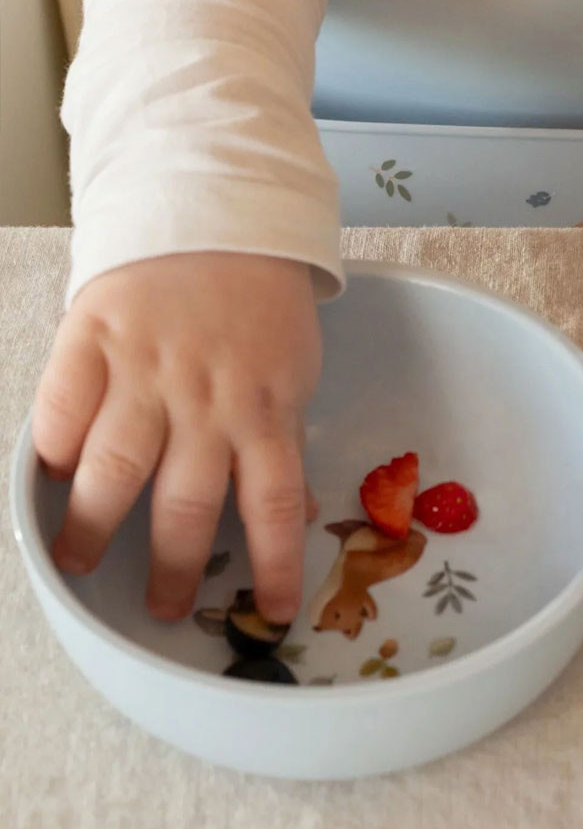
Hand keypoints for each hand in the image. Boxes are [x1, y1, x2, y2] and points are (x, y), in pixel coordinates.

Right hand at [33, 253, 321, 621]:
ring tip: (74, 561)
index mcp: (266, 409)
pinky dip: (50, 444)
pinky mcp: (94, 340)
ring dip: (90, 525)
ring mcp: (146, 371)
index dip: (275, 565)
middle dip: (173, 568)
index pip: (274, 504)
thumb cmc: (260, 302)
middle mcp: (206, 401)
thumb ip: (283, 439)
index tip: (271, 613)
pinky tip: (43, 474)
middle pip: (185, 504)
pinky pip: (62, 406)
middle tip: (162, 607)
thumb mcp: (293, 371)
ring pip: (114, 468)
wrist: (217, 215)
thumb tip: (292, 511)